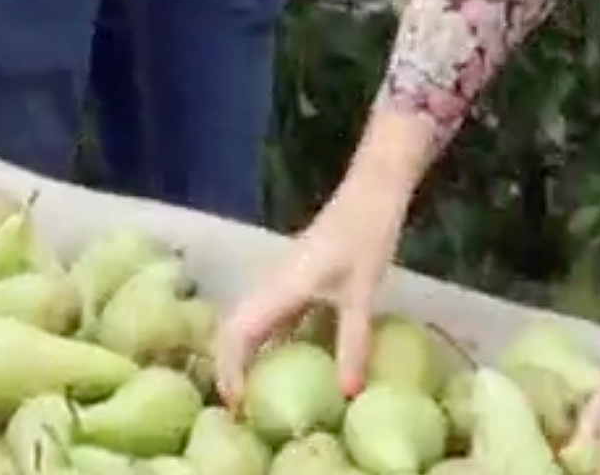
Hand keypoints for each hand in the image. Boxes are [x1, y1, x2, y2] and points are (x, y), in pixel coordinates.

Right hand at [213, 174, 410, 402]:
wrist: (371, 193)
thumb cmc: (366, 238)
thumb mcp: (363, 295)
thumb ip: (352, 344)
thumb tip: (346, 395)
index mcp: (280, 288)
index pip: (238, 334)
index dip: (230, 370)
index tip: (236, 406)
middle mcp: (270, 284)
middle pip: (232, 328)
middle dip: (228, 367)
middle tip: (239, 407)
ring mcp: (280, 280)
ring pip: (246, 321)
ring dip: (242, 354)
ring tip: (253, 391)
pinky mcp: (295, 279)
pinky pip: (268, 316)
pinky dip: (265, 342)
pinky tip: (284, 362)